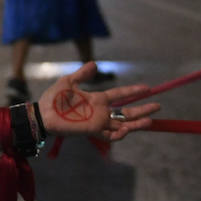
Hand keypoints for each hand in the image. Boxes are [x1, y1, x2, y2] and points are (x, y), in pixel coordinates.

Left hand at [36, 62, 159, 141]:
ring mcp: (98, 122)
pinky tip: (128, 129)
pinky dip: (120, 134)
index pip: (120, 95)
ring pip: (122, 125)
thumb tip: (95, 64)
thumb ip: (82, 74)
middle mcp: (101, 112)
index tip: (147, 88)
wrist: (43, 113)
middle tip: (157, 105)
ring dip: (136, 123)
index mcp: (97, 99)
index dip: (133, 91)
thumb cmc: (53, 98)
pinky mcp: (92, 131)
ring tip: (150, 121)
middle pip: (127, 111)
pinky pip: (109, 136)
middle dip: (142, 109)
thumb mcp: (69, 82)